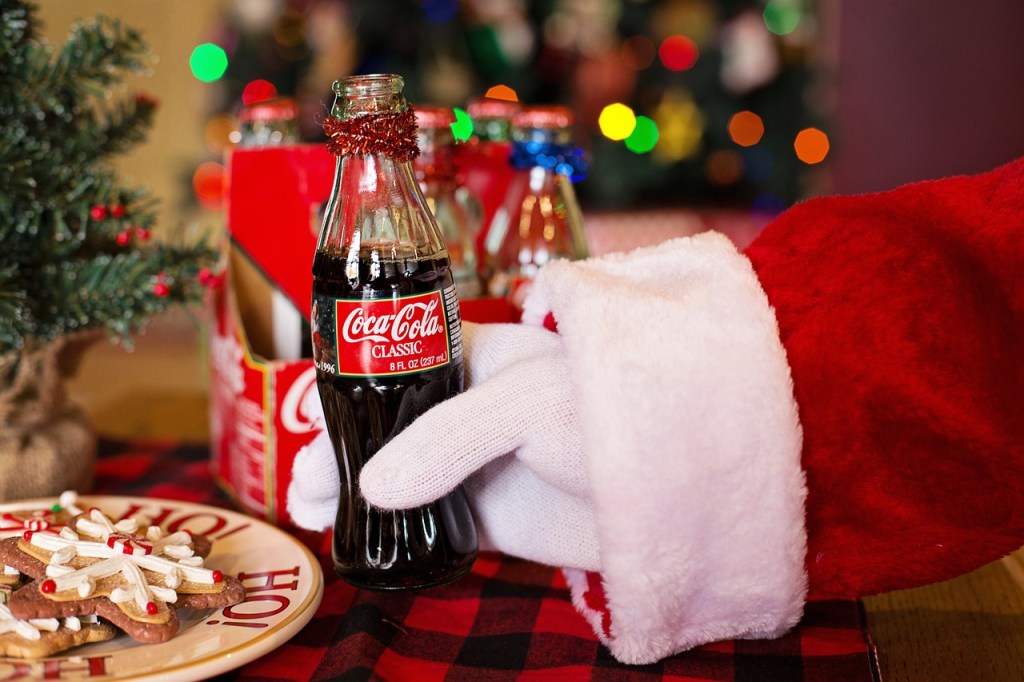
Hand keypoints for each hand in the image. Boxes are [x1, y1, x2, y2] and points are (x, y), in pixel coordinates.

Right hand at [287, 321, 600, 570]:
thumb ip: (451, 438)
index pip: (394, 359)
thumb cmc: (615, 411)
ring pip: (398, 477)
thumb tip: (374, 486)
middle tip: (306, 481)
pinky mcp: (492, 517)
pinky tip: (357, 540)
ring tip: (314, 511)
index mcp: (476, 356)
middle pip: (385, 424)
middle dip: (341, 446)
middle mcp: (469, 409)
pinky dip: (390, 533)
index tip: (315, 412)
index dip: (351, 383)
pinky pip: (428, 525)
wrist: (683, 483)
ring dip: (354, 492)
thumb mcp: (528, 403)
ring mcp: (478, 465)